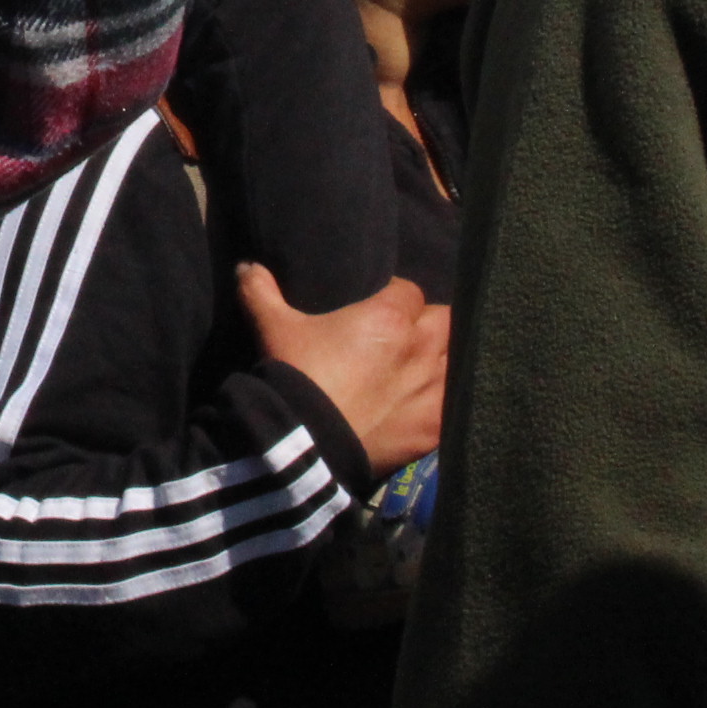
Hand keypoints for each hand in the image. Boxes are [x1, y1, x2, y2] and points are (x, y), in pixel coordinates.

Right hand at [239, 264, 448, 473]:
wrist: (305, 442)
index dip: (395, 299)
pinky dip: (449, 403)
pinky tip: (433, 406)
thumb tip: (247, 265)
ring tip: (423, 371)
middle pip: (445, 321)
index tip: (380, 310)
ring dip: (444, 361)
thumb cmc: (294, 375)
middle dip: (429, 326)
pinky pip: (458, 406)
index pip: (409, 292)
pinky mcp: (435, 428)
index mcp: (389, 317)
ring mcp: (434, 389)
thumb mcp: (273, 328)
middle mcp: (421, 348)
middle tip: (406, 339)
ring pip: (459, 360)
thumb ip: (262, 291)